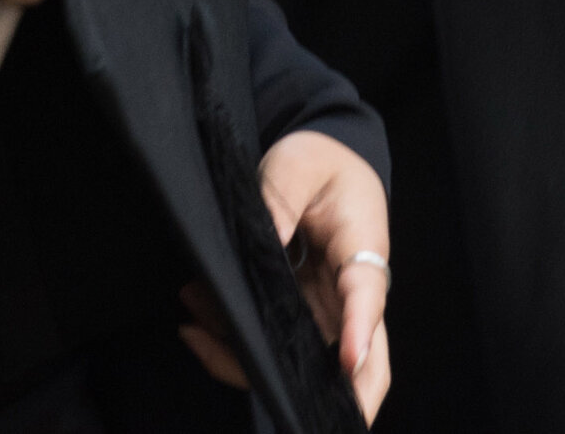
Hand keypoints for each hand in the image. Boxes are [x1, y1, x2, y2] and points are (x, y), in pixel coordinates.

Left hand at [180, 127, 394, 418]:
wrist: (321, 167)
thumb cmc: (319, 164)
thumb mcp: (300, 161)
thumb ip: (282, 195)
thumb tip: (266, 240)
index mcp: (362, 248)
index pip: (367, 295)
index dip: (359, 331)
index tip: (346, 360)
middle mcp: (349, 294)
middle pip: (360, 361)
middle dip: (336, 397)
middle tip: (286, 402)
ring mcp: (324, 312)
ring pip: (309, 366)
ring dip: (254, 363)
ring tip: (198, 326)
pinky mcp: (295, 317)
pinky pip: (271, 346)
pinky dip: (234, 346)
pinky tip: (197, 322)